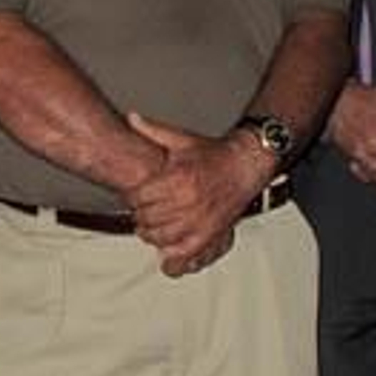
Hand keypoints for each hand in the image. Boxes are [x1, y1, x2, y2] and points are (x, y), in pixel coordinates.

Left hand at [125, 113, 269, 277]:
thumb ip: (152, 130)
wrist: (245, 165)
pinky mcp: (212, 235)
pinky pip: (187, 254)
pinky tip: (167, 253)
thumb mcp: (180, 140)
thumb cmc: (211, 154)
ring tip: (150, 228)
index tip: (134, 197)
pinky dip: (174, 258)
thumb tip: (131, 117)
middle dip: (140, 216)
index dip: (132, 198)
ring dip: (152, 235)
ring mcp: (201, 221)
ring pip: (163, 237)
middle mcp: (188, 202)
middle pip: (148, 219)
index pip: (139, 198)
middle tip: (142, 212)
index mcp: (177, 179)